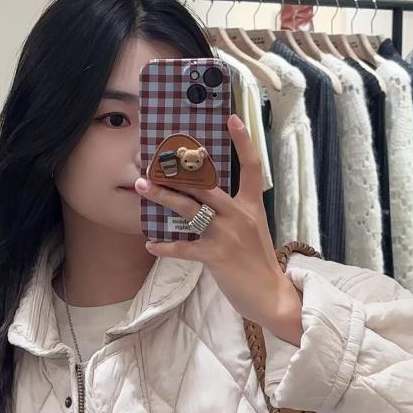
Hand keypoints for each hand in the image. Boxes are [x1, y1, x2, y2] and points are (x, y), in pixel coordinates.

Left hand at [135, 114, 303, 342]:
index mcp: (252, 205)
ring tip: (141, 186)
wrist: (270, 295)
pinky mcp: (216, 256)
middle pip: (205, 185)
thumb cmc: (257, 263)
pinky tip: (150, 245)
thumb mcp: (253, 230)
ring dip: (162, 197)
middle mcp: (240, 215)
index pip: (252, 166)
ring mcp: (228, 235)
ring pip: (190, 209)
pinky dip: (166, 247)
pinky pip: (184, 248)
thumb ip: (234, 212)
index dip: (243, 140)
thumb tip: (206, 199)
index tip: (232, 117)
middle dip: (176, 172)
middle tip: (153, 161)